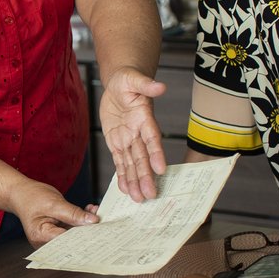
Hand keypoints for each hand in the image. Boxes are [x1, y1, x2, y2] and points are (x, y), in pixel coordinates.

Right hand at [8, 178, 98, 246]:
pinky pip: (72, 230)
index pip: (68, 240)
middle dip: (88, 229)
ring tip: (94, 211)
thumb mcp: (54, 203)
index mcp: (41, 236)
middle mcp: (45, 241)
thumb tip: (93, 221)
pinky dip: (81, 221)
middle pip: (72, 240)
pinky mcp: (56, 233)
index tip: (100, 228)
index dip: (85, 235)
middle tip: (102, 219)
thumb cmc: (31, 197)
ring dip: (86, 223)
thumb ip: (73, 213)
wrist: (20, 193)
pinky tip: (88, 212)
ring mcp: (51, 238)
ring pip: (74, 234)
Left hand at [99, 66, 166, 201]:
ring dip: (135, 181)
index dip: (156, 153)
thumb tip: (161, 86)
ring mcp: (128, 139)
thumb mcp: (133, 78)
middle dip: (145, 176)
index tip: (161, 169)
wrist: (118, 85)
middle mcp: (138, 133)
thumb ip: (146, 84)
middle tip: (150, 194)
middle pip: (143, 157)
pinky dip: (122, 175)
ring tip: (138, 199)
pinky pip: (120, 161)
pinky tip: (125, 190)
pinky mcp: (117, 142)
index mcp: (144, 118)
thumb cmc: (128, 80)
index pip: (151, 138)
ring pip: (132, 164)